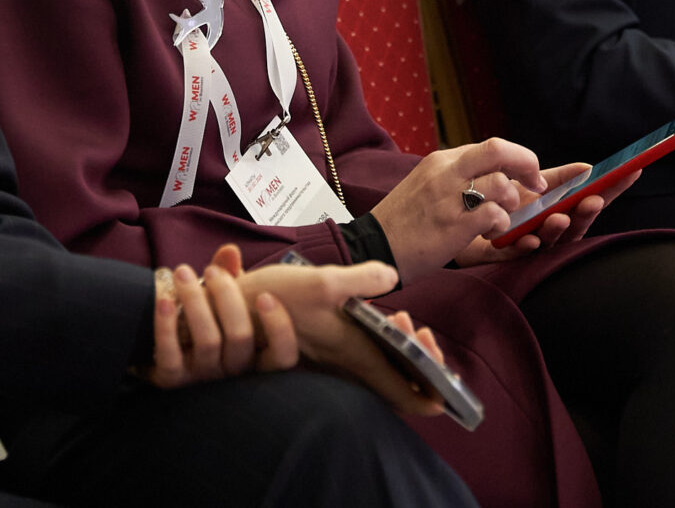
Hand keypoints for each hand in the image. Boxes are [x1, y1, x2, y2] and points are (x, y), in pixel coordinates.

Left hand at [144, 243, 296, 388]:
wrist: (162, 352)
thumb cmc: (205, 323)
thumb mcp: (223, 302)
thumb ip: (231, 278)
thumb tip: (229, 251)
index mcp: (254, 355)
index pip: (283, 356)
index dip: (279, 329)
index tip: (266, 295)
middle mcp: (233, 371)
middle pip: (240, 337)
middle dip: (226, 296)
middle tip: (211, 271)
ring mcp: (203, 378)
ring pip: (208, 342)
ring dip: (194, 300)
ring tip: (182, 273)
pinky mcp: (172, 381)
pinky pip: (171, 358)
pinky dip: (166, 326)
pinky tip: (164, 300)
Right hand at [234, 254, 448, 417]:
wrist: (234, 310)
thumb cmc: (276, 300)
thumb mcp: (323, 281)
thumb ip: (362, 279)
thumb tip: (391, 276)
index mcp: (357, 358)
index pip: (405, 396)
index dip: (431, 392)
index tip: (441, 372)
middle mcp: (350, 367)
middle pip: (400, 386)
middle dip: (422, 363)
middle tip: (420, 331)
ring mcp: (338, 362)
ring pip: (383, 373)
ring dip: (402, 352)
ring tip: (402, 320)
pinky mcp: (327, 353)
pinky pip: (366, 363)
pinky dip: (381, 346)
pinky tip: (379, 320)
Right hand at [370, 137, 545, 282]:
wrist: (373, 248)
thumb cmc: (404, 222)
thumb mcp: (427, 185)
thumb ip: (458, 176)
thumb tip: (495, 174)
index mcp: (442, 161)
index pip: (492, 146)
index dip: (521, 158)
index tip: (533, 175)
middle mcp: (446, 172)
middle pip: (499, 150)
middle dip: (528, 164)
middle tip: (537, 185)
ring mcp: (448, 198)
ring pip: (501, 183)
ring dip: (512, 203)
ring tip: (502, 219)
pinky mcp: (452, 225)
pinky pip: (493, 214)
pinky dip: (501, 224)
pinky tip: (492, 234)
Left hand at [451, 165, 643, 263]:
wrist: (461, 220)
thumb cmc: (505, 203)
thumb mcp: (534, 186)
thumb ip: (561, 180)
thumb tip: (588, 168)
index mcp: (561, 210)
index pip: (592, 199)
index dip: (612, 188)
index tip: (632, 171)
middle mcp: (550, 230)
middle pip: (575, 223)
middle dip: (585, 213)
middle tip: (593, 200)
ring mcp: (529, 244)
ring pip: (548, 241)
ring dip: (556, 229)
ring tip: (560, 217)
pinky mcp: (504, 256)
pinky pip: (516, 254)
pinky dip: (524, 246)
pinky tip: (527, 239)